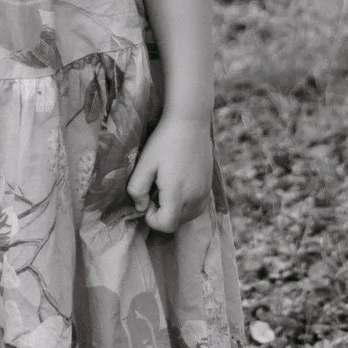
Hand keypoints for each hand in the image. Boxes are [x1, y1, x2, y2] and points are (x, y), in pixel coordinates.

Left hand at [127, 110, 214, 234]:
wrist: (190, 121)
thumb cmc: (164, 141)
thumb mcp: (144, 163)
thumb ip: (137, 189)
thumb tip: (141, 207)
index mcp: (177, 193)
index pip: (166, 225)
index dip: (152, 218)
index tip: (147, 199)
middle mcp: (195, 197)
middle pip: (177, 222)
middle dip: (162, 213)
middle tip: (154, 190)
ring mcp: (205, 192)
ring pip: (188, 216)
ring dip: (174, 210)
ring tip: (166, 187)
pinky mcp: (209, 186)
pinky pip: (198, 207)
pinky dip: (187, 205)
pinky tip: (179, 186)